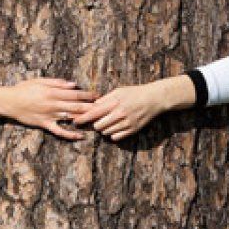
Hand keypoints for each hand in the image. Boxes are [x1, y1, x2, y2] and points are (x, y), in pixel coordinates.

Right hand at [6, 77, 96, 140]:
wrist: (9, 101)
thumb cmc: (24, 89)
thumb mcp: (40, 81)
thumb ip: (57, 83)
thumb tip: (73, 84)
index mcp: (53, 92)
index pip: (75, 93)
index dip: (88, 95)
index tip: (99, 96)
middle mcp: (54, 104)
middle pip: (77, 105)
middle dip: (91, 107)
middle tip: (104, 108)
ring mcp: (50, 115)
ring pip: (71, 117)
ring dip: (85, 119)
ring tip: (98, 121)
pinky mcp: (45, 124)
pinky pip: (59, 131)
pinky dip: (70, 134)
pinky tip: (80, 136)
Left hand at [72, 74, 194, 139]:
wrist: (154, 99)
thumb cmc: (134, 93)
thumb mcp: (119, 91)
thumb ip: (105, 99)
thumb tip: (91, 106)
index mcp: (114, 102)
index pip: (93, 113)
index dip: (82, 118)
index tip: (74, 121)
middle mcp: (119, 114)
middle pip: (98, 126)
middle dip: (95, 124)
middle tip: (97, 121)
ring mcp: (126, 123)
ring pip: (106, 132)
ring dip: (104, 129)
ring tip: (109, 122)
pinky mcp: (132, 130)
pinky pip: (116, 137)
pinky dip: (112, 134)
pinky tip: (115, 128)